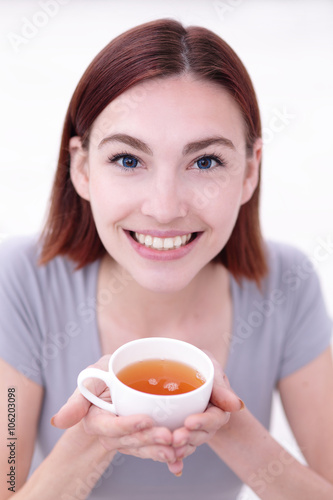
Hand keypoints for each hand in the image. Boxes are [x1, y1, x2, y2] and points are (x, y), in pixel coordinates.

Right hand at [52, 356, 182, 474]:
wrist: (125, 373)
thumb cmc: (108, 371)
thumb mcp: (94, 374)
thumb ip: (79, 397)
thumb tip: (58, 421)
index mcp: (96, 419)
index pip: (110, 427)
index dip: (127, 426)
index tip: (146, 419)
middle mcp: (111, 433)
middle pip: (130, 441)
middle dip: (148, 440)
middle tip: (169, 436)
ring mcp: (128, 438)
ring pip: (143, 448)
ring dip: (159, 451)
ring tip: (177, 448)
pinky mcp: (142, 438)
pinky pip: (153, 449)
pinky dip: (166, 455)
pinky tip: (179, 460)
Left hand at [168, 355, 243, 474]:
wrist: (185, 369)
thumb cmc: (200, 365)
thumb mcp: (211, 369)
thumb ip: (221, 386)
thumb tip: (237, 405)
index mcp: (218, 408)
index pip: (214, 417)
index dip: (203, 422)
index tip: (190, 422)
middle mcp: (207, 422)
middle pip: (201, 434)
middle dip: (189, 438)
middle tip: (175, 438)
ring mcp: (193, 430)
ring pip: (189, 443)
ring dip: (180, 450)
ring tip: (168, 451)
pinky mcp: (179, 433)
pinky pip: (177, 449)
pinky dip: (175, 460)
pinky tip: (171, 468)